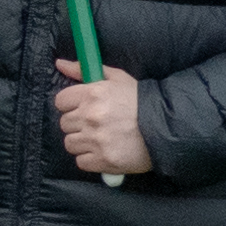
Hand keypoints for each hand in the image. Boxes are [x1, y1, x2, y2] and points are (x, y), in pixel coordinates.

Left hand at [51, 61, 152, 178]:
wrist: (165, 127)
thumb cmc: (140, 101)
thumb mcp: (116, 78)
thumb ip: (84, 70)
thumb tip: (60, 64)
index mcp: (92, 94)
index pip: (60, 102)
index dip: (70, 105)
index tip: (81, 108)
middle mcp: (90, 116)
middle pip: (65, 124)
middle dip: (77, 124)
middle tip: (94, 125)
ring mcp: (96, 140)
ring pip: (70, 144)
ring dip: (82, 143)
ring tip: (99, 139)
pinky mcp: (103, 160)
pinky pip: (81, 161)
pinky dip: (90, 159)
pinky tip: (103, 151)